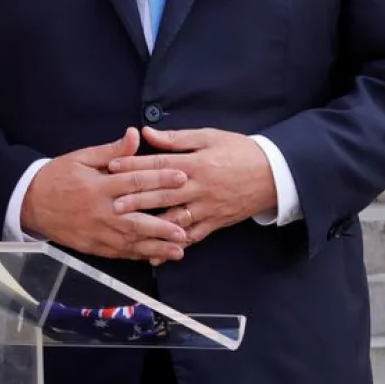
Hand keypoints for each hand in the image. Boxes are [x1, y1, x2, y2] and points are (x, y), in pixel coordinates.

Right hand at [20, 127, 189, 263]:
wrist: (28, 202)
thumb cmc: (58, 176)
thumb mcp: (82, 157)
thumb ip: (112, 150)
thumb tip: (135, 134)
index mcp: (99, 186)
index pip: (135, 182)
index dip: (160, 179)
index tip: (183, 178)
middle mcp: (100, 211)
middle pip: (136, 219)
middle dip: (162, 224)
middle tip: (187, 227)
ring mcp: (96, 231)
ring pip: (130, 241)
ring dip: (155, 246)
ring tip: (179, 249)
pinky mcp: (91, 246)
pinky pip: (118, 253)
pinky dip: (138, 255)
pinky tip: (155, 256)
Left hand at [108, 127, 277, 247]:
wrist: (273, 173)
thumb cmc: (240, 151)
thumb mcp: (210, 136)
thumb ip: (177, 138)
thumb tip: (148, 133)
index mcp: (196, 163)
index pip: (159, 164)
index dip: (134, 165)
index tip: (112, 166)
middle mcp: (199, 187)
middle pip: (162, 194)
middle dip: (135, 199)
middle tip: (112, 203)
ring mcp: (206, 207)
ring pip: (174, 218)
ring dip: (150, 224)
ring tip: (128, 228)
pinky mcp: (214, 222)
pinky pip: (191, 236)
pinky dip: (173, 245)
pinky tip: (156, 251)